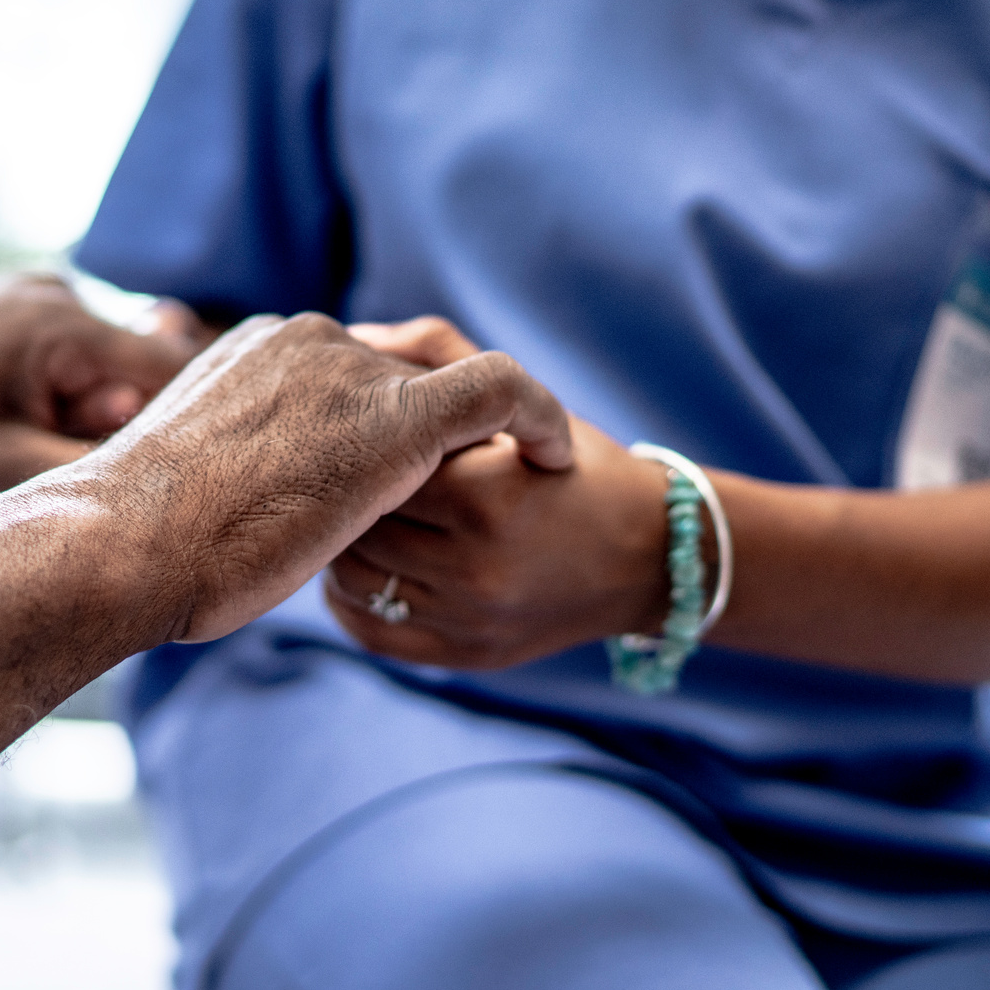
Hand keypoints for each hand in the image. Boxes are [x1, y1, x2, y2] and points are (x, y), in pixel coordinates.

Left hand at [0, 274, 209, 515]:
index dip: (195, 421)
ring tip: (47, 442)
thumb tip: (183, 479)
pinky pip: (86, 354)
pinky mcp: (29, 307)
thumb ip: (99, 465)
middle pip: (145, 366)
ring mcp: (41, 292)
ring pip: (117, 363)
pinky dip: (80, 395)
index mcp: (56, 324)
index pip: (170, 367)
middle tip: (91, 463)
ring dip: (103, 411)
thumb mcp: (11, 472)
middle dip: (134, 421)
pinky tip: (37, 423)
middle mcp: (55, 292)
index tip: (211, 469)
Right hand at [60, 313, 574, 643]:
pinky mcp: (396, 417)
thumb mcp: (187, 483)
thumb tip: (230, 504)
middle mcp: (309, 341)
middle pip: (400, 372)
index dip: (379, 420)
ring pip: (448, 386)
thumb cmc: (139, 541)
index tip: (399, 474)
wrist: (125, 545)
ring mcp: (351, 373)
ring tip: (519, 479)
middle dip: (434, 425)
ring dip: (484, 434)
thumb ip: (231, 467)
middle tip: (477, 481)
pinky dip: (536, 416)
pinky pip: (500, 390)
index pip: (346, 372)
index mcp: (260, 349)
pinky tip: (555, 459)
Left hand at [325, 315, 681, 669]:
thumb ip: (441, 357)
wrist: (649, 556)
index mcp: (488, 494)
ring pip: (353, 580)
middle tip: (339, 473)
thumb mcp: (525, 402)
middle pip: (358, 525)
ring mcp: (469, 619)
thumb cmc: (578, 467)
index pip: (377, 463)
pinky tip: (366, 568)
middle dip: (343, 494)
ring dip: (342, 546)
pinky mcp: (465, 655)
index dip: (359, 443)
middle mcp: (477, 565)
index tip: (355, 430)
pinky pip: (370, 630)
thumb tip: (357, 335)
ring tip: (351, 518)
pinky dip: (350, 599)